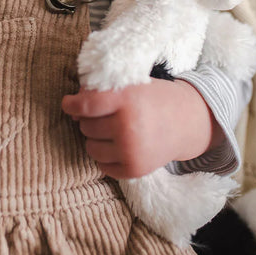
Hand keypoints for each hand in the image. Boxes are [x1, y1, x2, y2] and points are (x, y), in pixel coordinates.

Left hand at [61, 79, 222, 178]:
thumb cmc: (152, 98)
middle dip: (90, 120)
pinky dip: (105, 156)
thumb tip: (72, 110)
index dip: (71, 104)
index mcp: (127, 100)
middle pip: (86, 126)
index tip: (68, 104)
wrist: (187, 121)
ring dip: (96, 138)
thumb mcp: (129, 84)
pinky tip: (119, 145)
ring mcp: (132, 151)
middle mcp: (128, 126)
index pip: (86, 105)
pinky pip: (101, 165)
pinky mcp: (135, 170)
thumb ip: (100, 92)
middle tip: (108, 115)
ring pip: (90, 147)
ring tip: (113, 130)